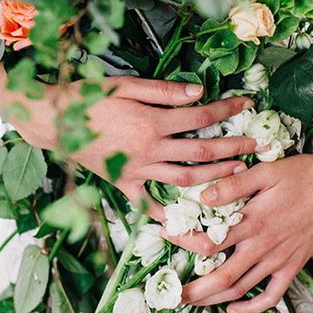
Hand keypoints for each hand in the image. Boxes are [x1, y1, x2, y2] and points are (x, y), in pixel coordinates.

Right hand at [12, 77, 260, 218]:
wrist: (53, 121)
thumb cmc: (88, 97)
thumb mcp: (126, 85)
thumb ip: (164, 92)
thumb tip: (199, 93)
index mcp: (152, 123)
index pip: (200, 117)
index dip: (226, 110)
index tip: (247, 105)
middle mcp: (149, 150)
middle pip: (202, 151)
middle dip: (234, 148)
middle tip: (259, 146)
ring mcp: (137, 171)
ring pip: (185, 179)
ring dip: (215, 179)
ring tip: (240, 177)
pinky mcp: (123, 184)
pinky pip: (149, 205)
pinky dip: (169, 218)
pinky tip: (190, 227)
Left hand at [165, 151, 312, 312]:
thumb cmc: (303, 174)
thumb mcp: (266, 171)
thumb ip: (234, 184)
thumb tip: (203, 196)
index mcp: (254, 222)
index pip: (210, 242)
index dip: (184, 243)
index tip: (166, 235)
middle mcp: (264, 246)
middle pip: (222, 278)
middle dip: (194, 289)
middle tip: (171, 293)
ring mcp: (279, 260)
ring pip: (242, 290)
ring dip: (215, 299)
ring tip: (193, 301)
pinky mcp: (293, 265)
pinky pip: (272, 295)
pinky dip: (252, 307)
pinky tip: (236, 306)